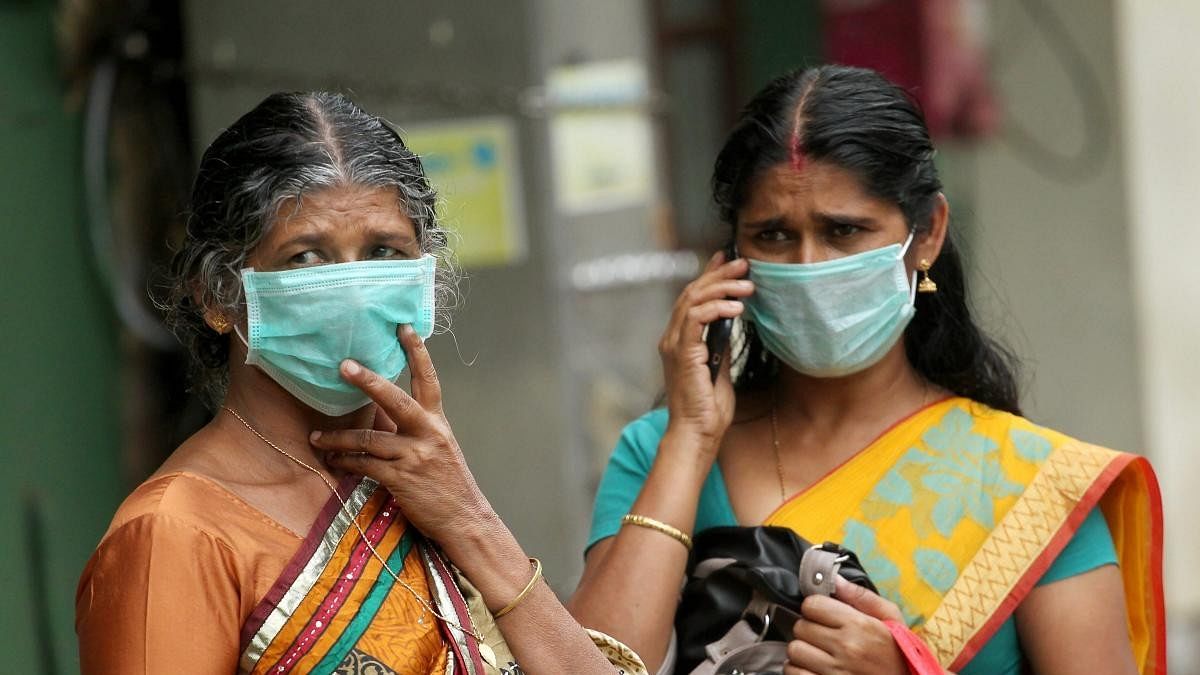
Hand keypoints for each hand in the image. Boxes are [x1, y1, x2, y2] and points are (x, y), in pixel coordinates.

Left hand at [310, 325, 492, 544]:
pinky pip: (365, 465)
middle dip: (368, 381)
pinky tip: (333, 460)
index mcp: (438, 423)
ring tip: (316, 437)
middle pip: (396, 399)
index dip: (417, 352)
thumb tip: (379, 414)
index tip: (403, 327)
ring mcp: (414, 456)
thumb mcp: (437, 448)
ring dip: (338, 437)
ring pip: (369, 438)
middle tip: (344, 365)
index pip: (429, 380)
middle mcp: (428, 434)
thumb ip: (412, 429)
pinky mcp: (401, 479)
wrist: (464, 518)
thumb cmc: (448, 483)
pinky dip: (345, 461)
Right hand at [658, 251, 752, 453]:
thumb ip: (719, 344)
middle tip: (744, 263)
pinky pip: (696, 319)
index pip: (693, 297)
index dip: (710, 274)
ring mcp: (674, 344)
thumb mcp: (719, 368)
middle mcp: (672, 338)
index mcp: (680, 340)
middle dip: (719, 273)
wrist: (698, 434)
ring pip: (693, 300)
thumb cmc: (708, 409)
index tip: (729, 258)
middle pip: (693, 292)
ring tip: (747, 285)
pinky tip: (737, 308)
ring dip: (722, 288)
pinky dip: (716, 308)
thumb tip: (730, 322)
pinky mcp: (682, 354)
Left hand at [785, 577, 907, 674]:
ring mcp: (834, 671)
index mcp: (859, 625)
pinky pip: (794, 673)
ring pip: (794, 651)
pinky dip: (800, 671)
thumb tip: (834, 579)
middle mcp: (845, 647)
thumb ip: (861, 597)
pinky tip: (816, 670)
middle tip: (825, 638)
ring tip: (821, 655)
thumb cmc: (898, 655)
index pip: (812, 605)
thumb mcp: (890, 620)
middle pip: (800, 627)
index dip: (816, 608)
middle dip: (810, 630)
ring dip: (804, 652)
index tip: (824, 616)